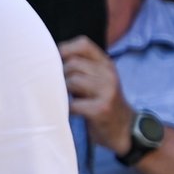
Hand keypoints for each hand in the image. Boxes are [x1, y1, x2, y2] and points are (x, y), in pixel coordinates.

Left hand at [57, 37, 133, 154]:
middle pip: (72, 64)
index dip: (65, 50)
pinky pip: (73, 104)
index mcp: (106, 64)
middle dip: (62, 77)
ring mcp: (107, 91)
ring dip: (65, 92)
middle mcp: (109, 74)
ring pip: (72, 81)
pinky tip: (73, 112)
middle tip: (66, 90)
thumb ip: (81, 67)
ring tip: (71, 100)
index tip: (57, 63)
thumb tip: (48, 57)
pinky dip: (68, 109)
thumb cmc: (100, 102)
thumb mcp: (97, 79)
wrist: (125, 129)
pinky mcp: (101, 108)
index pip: (83, 44)